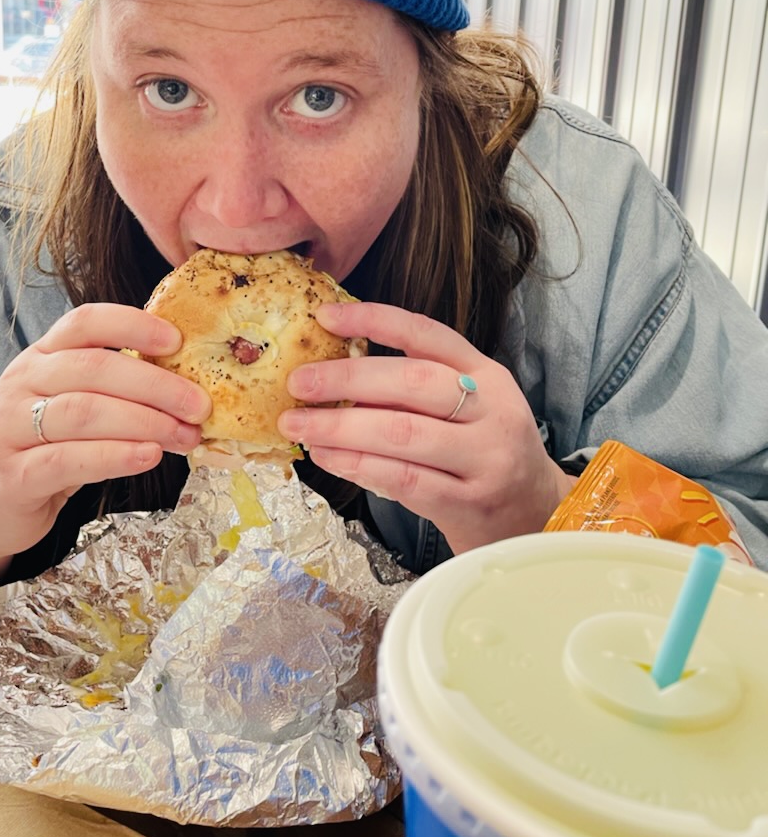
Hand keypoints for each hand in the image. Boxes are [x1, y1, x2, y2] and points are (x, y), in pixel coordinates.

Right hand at [0, 303, 210, 596]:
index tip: (177, 340)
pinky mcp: (14, 475)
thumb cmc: (48, 444)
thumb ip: (117, 387)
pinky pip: (69, 459)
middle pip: (93, 368)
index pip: (84, 322)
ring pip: (83, 412)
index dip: (132, 325)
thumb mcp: (76, 402)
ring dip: (144, 422)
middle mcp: (23, 382)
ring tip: (184, 435)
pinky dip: (115, 456)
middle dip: (154, 384)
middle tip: (198, 405)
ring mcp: (12, 427)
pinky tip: (149, 456)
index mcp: (43, 355)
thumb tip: (191, 383)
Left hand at [278, 300, 572, 554]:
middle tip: (298, 383)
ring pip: (402, 432)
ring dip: (341, 426)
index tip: (325, 318)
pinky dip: (358, 465)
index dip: (374, 320)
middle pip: (412, 381)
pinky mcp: (470, 502)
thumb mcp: (467, 409)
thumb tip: (334, 371)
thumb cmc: (484, 456)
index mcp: (486, 374)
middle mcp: (492, 409)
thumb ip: (416, 389)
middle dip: (346, 378)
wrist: (537, 518)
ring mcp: (486, 458)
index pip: (427, 335)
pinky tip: (328, 457)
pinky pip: (403, 479)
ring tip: (299, 425)